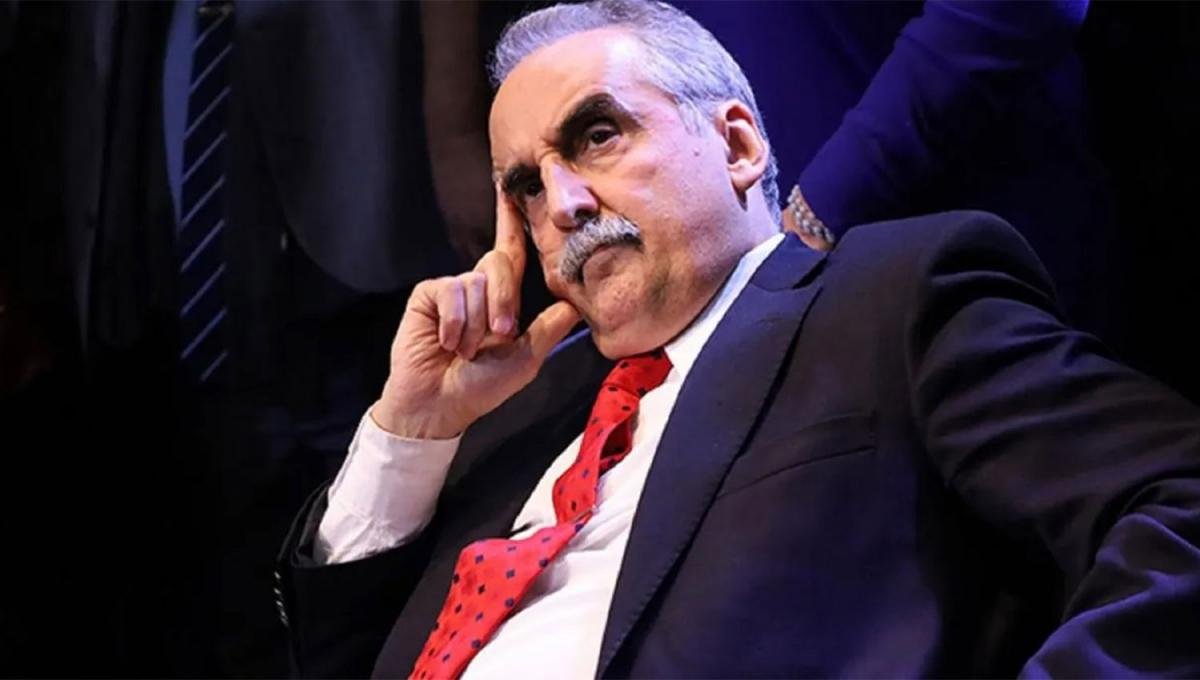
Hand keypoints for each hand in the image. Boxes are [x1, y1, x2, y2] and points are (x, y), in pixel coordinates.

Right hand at [371, 189, 580, 438]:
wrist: (440, 404)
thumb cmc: (481, 386)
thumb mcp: (525, 358)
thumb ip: (549, 328)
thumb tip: (577, 302)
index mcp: (502, 299)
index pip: (510, 251)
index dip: (511, 220)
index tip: (510, 188)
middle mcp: (478, 288)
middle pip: (500, 264)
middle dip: (504, 302)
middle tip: (498, 336)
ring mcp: (452, 289)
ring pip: (477, 282)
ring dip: (476, 324)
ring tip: (466, 349)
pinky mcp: (428, 294)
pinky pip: (452, 291)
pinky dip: (456, 322)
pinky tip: (448, 342)